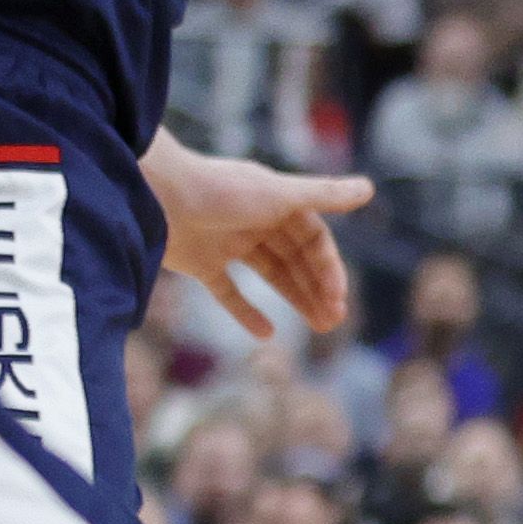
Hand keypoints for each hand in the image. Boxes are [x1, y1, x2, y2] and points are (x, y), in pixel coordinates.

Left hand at [151, 142, 371, 339]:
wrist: (152, 192)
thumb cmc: (218, 189)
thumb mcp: (278, 193)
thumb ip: (324, 195)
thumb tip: (370, 189)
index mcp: (277, 203)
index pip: (314, 239)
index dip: (328, 268)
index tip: (337, 297)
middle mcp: (256, 222)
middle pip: (296, 260)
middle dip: (317, 289)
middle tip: (334, 321)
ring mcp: (227, 243)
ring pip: (270, 275)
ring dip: (294, 299)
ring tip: (318, 328)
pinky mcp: (200, 263)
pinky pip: (228, 291)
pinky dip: (246, 311)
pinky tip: (266, 334)